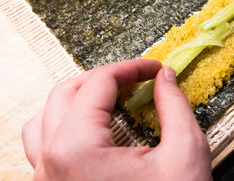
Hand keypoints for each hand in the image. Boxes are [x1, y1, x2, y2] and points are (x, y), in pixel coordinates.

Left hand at [22, 60, 211, 180]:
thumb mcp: (185, 152)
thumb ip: (173, 105)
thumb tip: (165, 78)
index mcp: (79, 150)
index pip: (99, 83)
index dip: (131, 68)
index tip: (154, 68)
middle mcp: (52, 163)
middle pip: (66, 93)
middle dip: (105, 78)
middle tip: (136, 77)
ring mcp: (47, 180)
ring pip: (45, 118)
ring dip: (78, 98)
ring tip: (109, 95)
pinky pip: (44, 145)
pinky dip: (65, 124)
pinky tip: (91, 127)